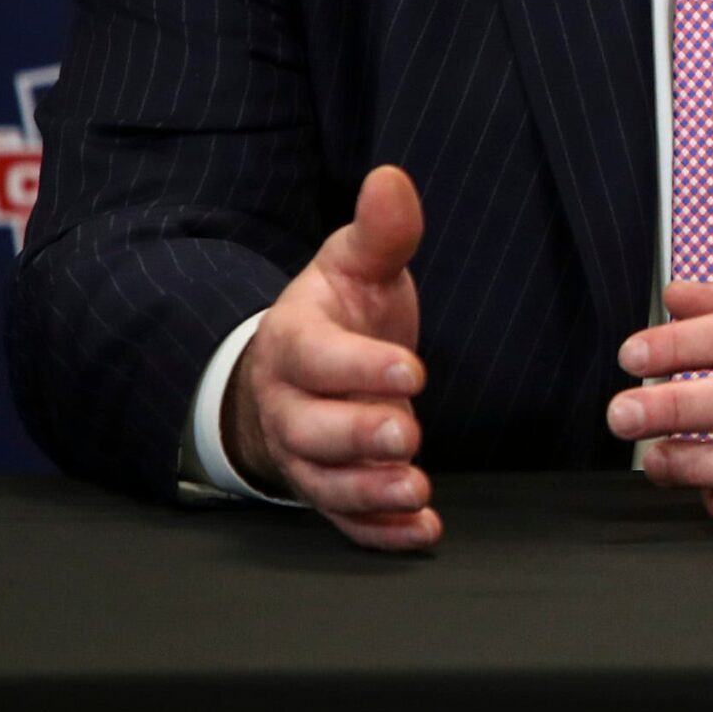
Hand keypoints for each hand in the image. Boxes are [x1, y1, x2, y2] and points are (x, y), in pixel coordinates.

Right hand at [224, 165, 437, 551]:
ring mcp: (305, 455)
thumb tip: (391, 179)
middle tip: (407, 434)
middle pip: (312, 430)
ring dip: (370, 492)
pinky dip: (380, 533)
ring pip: (325, 483)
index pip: (317, 358)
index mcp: (295, 342)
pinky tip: (422, 533)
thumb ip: (380, 232)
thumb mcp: (355, 264)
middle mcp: (290, 405)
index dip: (359, 368)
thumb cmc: (338, 313)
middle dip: (359, 436)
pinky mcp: (328, 490)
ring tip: (416, 490)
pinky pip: (345, 521)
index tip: (413, 370)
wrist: (299, 367)